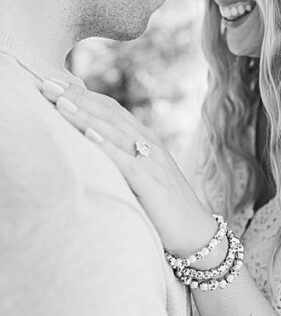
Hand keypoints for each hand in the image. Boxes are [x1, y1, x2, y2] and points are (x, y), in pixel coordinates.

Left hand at [39, 78, 216, 256]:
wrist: (197, 232)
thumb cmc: (166, 208)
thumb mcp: (142, 178)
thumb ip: (122, 160)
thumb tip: (89, 148)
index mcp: (148, 141)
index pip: (113, 110)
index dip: (84, 95)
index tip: (56, 83)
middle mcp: (151, 145)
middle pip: (110, 114)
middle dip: (77, 98)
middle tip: (47, 85)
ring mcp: (153, 162)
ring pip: (115, 132)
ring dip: (85, 116)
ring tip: (60, 102)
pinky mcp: (152, 182)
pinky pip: (126, 160)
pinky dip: (106, 146)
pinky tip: (88, 135)